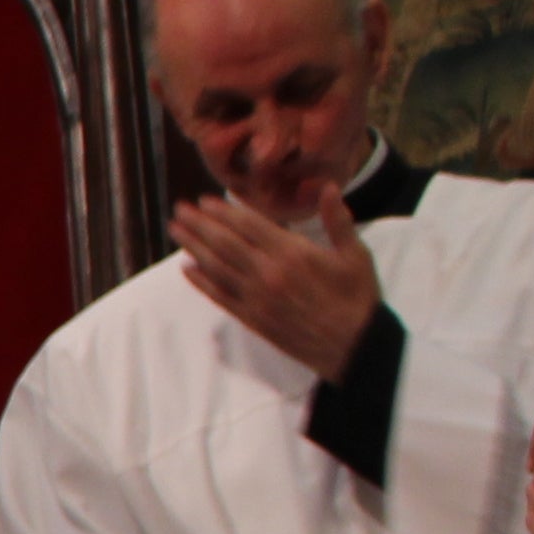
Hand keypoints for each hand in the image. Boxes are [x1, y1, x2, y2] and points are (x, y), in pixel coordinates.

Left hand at [170, 187, 382, 380]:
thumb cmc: (357, 298)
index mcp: (293, 252)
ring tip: (176, 231)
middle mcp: (268, 272)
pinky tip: (186, 269)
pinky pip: (220, 296)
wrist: (352, 346)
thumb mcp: (355, 254)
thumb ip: (338, 220)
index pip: (249, 225)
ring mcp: (257, 297)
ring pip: (217, 267)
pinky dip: (201, 282)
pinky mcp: (252, 318)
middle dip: (200, 224)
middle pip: (225, 243)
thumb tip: (327, 187)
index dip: (224, 211)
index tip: (204, 201)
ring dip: (194, 247)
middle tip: (180, 209)